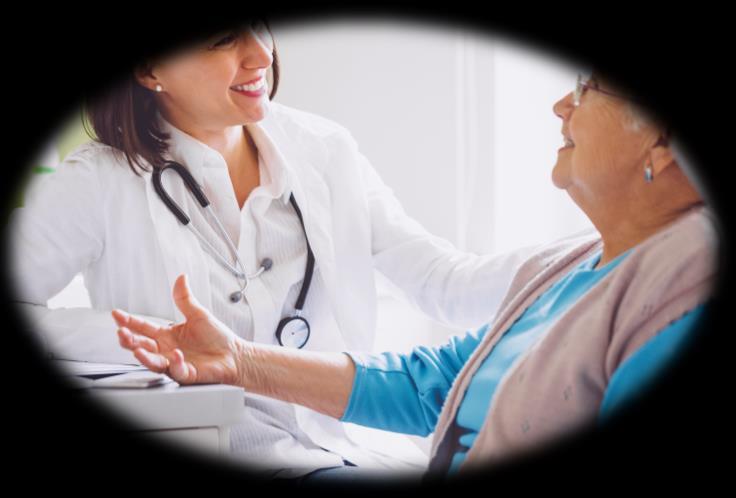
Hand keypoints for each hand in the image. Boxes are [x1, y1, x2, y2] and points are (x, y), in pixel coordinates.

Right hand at [112, 274, 243, 385]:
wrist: (235, 355)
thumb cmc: (217, 338)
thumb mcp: (199, 313)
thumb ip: (185, 299)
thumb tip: (181, 277)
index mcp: (167, 334)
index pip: (143, 327)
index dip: (129, 321)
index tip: (116, 314)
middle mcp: (167, 349)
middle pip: (141, 346)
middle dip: (129, 341)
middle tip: (122, 333)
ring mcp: (174, 363)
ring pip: (153, 362)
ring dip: (144, 357)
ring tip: (137, 350)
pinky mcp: (186, 373)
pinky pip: (177, 370)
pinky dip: (175, 363)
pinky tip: (176, 355)